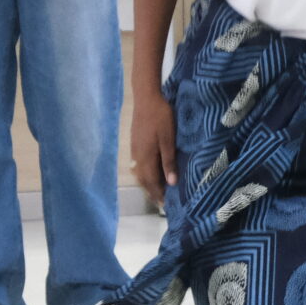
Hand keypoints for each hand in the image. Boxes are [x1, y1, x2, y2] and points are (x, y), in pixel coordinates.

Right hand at [131, 93, 178, 212]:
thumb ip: (168, 162)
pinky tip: (152, 171)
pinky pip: (138, 165)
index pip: (151, 183)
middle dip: (152, 192)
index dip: (158, 195)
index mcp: (146, 158)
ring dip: (148, 183)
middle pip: (143, 180)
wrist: (146, 98)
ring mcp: (134, 150)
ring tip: (158, 189)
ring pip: (139, 173)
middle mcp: (137, 157)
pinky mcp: (135, 143)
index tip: (165, 206)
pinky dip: (145, 173)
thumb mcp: (168, 140)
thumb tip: (171, 183)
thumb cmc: (160, 117)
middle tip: (162, 202)